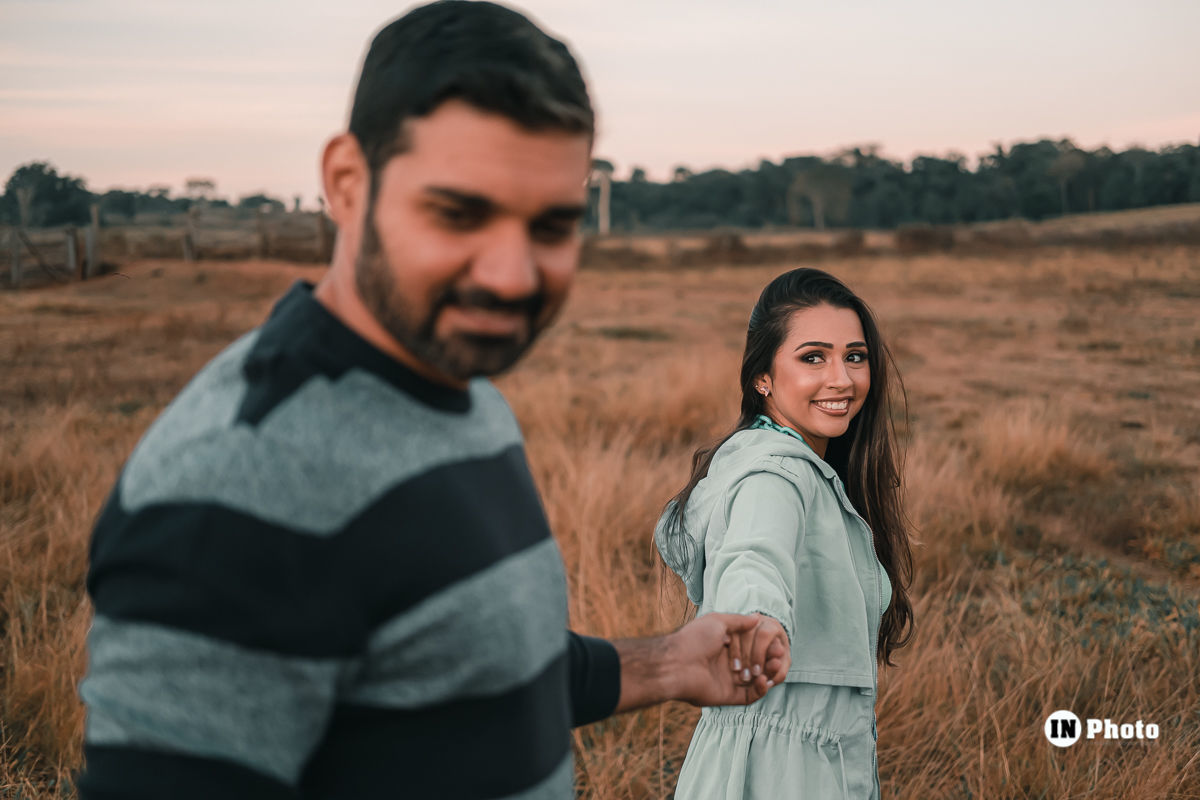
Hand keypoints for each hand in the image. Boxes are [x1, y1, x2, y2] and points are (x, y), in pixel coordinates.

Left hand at [667, 612, 789, 706]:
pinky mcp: (729, 696)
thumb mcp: (717, 621)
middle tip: (779, 656)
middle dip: (769, 660)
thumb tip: (757, 617)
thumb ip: (739, 621)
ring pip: (756, 680)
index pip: (751, 647)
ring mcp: (728, 680)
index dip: (764, 645)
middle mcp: (727, 663)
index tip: (777, 642)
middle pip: (756, 664)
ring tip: (774, 667)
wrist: (676, 663)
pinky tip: (763, 680)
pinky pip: (750, 696)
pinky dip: (760, 689)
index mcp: (724, 646)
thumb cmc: (695, 639)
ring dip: (768, 674)